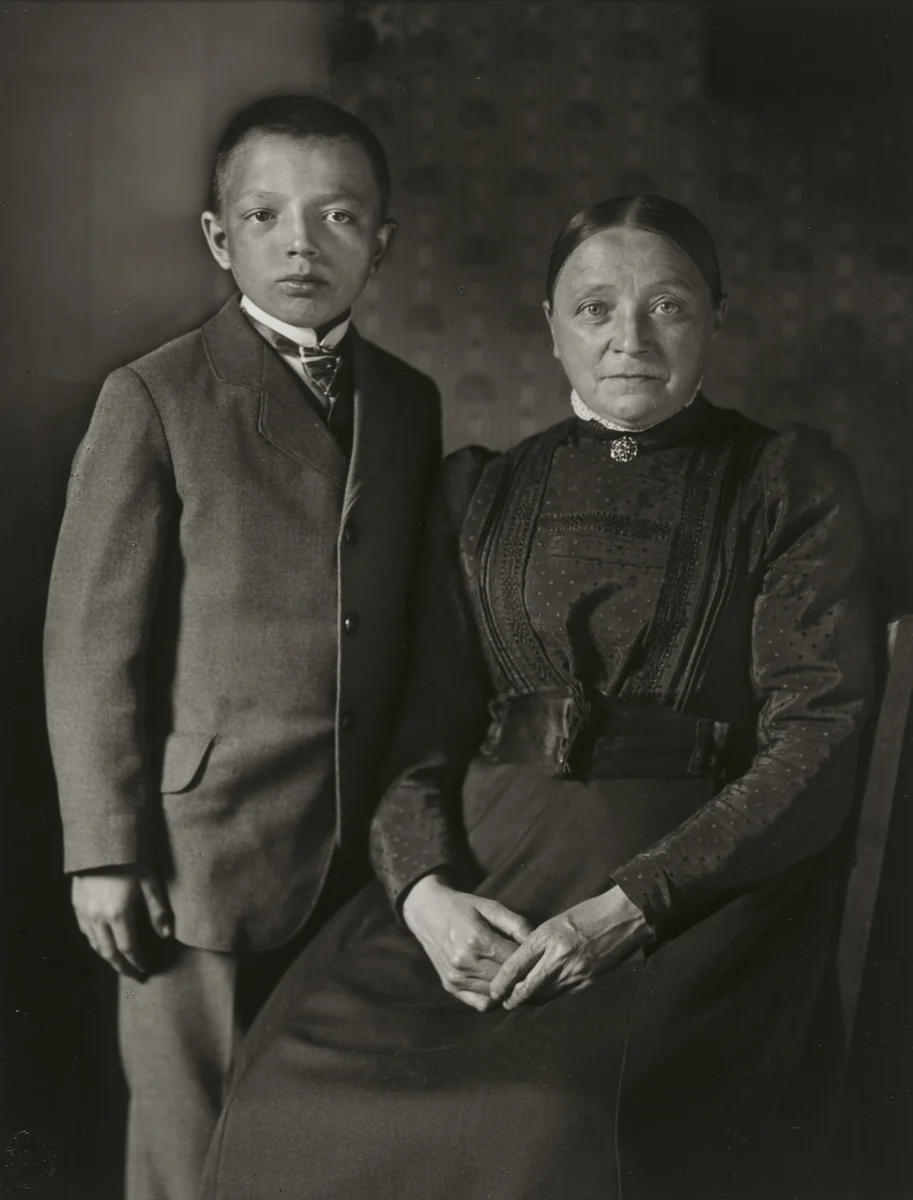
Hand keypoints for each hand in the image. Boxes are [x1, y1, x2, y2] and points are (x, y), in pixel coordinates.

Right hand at [72, 866, 172, 979]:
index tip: (146, 970)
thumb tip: (166, 935)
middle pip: (110, 953)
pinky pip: (86, 933)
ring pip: (95, 946)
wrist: (100, 845)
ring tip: (121, 965)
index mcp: (119, 913)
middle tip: (135, 977)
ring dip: (109, 959)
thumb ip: (158, 910)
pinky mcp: (77, 907)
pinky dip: (96, 944)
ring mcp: (85, 913)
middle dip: (123, 968)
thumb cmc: (130, 861)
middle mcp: (99, 918)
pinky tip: (105, 945)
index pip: (129, 948)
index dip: (138, 962)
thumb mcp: (150, 882)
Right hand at [402, 874, 532, 1010]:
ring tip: (517, 977)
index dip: (530, 958)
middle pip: (506, 979)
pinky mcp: (450, 986)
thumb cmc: (462, 907)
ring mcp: (456, 977)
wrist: (426, 912)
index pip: (514, 959)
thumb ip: (515, 924)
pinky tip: (498, 985)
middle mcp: (465, 962)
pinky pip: (480, 1003)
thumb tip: (536, 942)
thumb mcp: (490, 907)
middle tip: (532, 969)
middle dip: (522, 975)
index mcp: (477, 939)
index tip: (538, 956)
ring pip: (496, 993)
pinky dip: (493, 998)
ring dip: (509, 988)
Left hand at [489, 886, 651, 1010]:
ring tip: (518, 1001)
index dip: (502, 981)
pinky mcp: (587, 981)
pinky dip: (548, 997)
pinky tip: (542, 996)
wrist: (622, 918)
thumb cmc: (587, 914)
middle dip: (513, 998)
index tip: (493, 990)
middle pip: (528, 987)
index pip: (516, 965)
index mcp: (547, 936)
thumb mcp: (554, 921)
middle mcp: (559, 956)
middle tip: (503, 1002)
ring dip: (529, 1000)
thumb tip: (520, 963)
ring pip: (544, 995)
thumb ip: (537, 942)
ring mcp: (574, 971)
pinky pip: (561, 994)